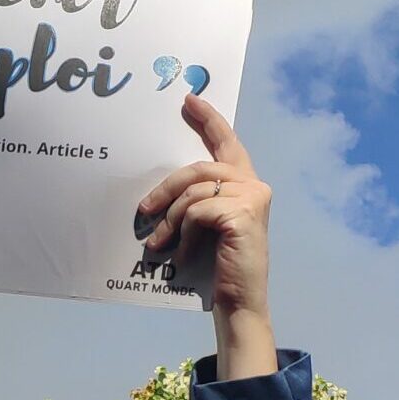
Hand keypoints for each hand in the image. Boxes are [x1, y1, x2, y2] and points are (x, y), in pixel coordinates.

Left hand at [137, 94, 274, 377]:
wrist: (239, 299)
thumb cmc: (220, 265)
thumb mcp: (207, 224)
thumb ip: (198, 199)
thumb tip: (161, 189)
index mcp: (247, 183)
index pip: (227, 142)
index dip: (209, 119)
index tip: (189, 100)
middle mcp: (255, 185)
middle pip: (198, 168)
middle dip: (165, 188)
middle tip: (143, 209)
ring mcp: (252, 198)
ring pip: (193, 191)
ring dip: (170, 219)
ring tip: (159, 243)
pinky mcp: (242, 213)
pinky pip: (196, 212)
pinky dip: (183, 234)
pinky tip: (183, 255)